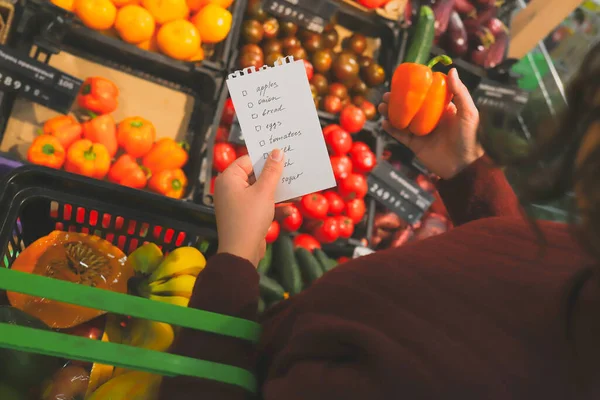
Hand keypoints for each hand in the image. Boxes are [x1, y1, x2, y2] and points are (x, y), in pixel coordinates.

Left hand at [214, 150, 283, 266]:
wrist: (241, 252)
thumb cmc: (250, 218)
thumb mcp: (264, 192)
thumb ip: (272, 171)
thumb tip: (277, 151)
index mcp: (229, 178)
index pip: (248, 160)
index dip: (265, 157)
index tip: (283, 155)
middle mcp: (230, 188)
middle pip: (254, 175)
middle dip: (273, 175)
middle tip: (292, 168)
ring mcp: (236, 203)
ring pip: (259, 191)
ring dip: (276, 191)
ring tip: (296, 187)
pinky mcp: (244, 215)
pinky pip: (259, 204)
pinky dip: (273, 205)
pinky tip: (290, 208)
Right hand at [379, 68, 483, 179]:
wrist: (464, 166)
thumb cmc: (470, 138)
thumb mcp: (468, 112)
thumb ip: (460, 92)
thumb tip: (451, 70)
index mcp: (442, 109)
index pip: (426, 95)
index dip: (414, 88)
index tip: (403, 81)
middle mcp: (430, 119)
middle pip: (410, 107)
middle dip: (397, 100)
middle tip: (387, 95)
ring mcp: (421, 132)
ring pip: (402, 120)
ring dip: (391, 112)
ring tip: (382, 106)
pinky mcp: (415, 145)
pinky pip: (401, 136)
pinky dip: (391, 129)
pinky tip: (384, 122)